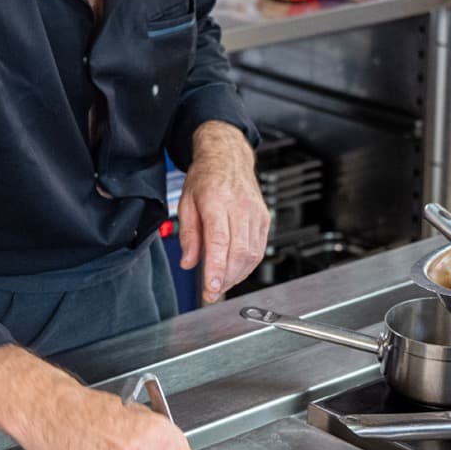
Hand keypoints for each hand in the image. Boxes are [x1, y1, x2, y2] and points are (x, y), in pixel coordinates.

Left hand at [178, 120, 269, 303]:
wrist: (228, 157)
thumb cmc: (205, 177)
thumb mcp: (186, 202)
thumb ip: (188, 235)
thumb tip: (189, 262)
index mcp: (217, 200)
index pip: (219, 241)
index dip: (216, 268)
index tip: (211, 288)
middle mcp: (240, 206)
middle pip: (238, 252)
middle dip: (225, 278)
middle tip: (211, 293)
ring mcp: (255, 213)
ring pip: (252, 254)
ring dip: (237, 275)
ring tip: (221, 284)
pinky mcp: (264, 218)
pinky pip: (259, 248)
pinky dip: (247, 265)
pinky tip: (235, 270)